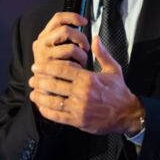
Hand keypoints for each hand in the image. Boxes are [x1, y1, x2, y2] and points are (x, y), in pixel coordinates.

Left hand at [29, 36, 144, 134]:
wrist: (128, 114)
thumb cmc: (119, 91)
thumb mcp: (113, 69)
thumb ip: (102, 54)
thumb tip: (95, 38)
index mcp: (88, 78)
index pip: (62, 70)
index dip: (46, 67)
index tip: (37, 66)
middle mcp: (82, 93)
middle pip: (54, 85)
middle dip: (39, 81)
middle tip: (31, 79)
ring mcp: (79, 108)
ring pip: (53, 101)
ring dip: (40, 97)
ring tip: (33, 93)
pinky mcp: (78, 121)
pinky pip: (58, 117)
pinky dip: (47, 112)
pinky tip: (42, 108)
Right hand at [31, 12, 89, 67]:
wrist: (46, 91)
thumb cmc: (57, 69)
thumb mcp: (59, 49)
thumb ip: (67, 37)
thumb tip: (83, 23)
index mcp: (45, 36)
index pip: (58, 18)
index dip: (73, 16)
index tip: (84, 21)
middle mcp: (41, 44)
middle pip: (66, 30)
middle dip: (81, 38)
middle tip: (85, 47)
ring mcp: (43, 56)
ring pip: (71, 48)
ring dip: (81, 56)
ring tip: (81, 62)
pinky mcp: (48, 69)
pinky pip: (70, 63)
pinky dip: (77, 66)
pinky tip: (76, 70)